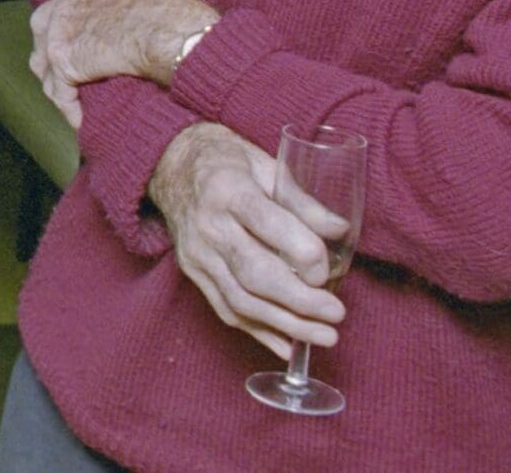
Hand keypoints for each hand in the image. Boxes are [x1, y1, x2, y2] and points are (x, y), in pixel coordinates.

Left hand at [29, 0, 218, 125]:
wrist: (166, 31)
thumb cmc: (167, 18)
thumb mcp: (132, 6)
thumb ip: (118, 18)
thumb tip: (129, 34)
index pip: (54, 18)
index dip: (60, 40)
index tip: (70, 56)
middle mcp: (62, 10)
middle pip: (40, 42)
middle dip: (50, 64)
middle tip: (66, 84)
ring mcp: (59, 35)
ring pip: (47, 73)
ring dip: (61, 92)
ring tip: (76, 107)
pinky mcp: (65, 63)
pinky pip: (61, 95)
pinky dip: (72, 111)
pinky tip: (82, 122)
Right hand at [148, 123, 349, 360]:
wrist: (172, 168)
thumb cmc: (228, 163)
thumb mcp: (265, 164)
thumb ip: (300, 199)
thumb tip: (339, 230)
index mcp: (228, 189)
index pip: (265, 222)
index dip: (301, 250)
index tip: (328, 270)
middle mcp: (208, 225)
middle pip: (253, 272)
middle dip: (299, 300)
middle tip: (336, 314)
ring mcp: (197, 254)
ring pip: (240, 300)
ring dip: (285, 324)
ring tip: (324, 337)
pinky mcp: (194, 274)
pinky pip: (225, 310)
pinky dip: (259, 332)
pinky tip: (289, 346)